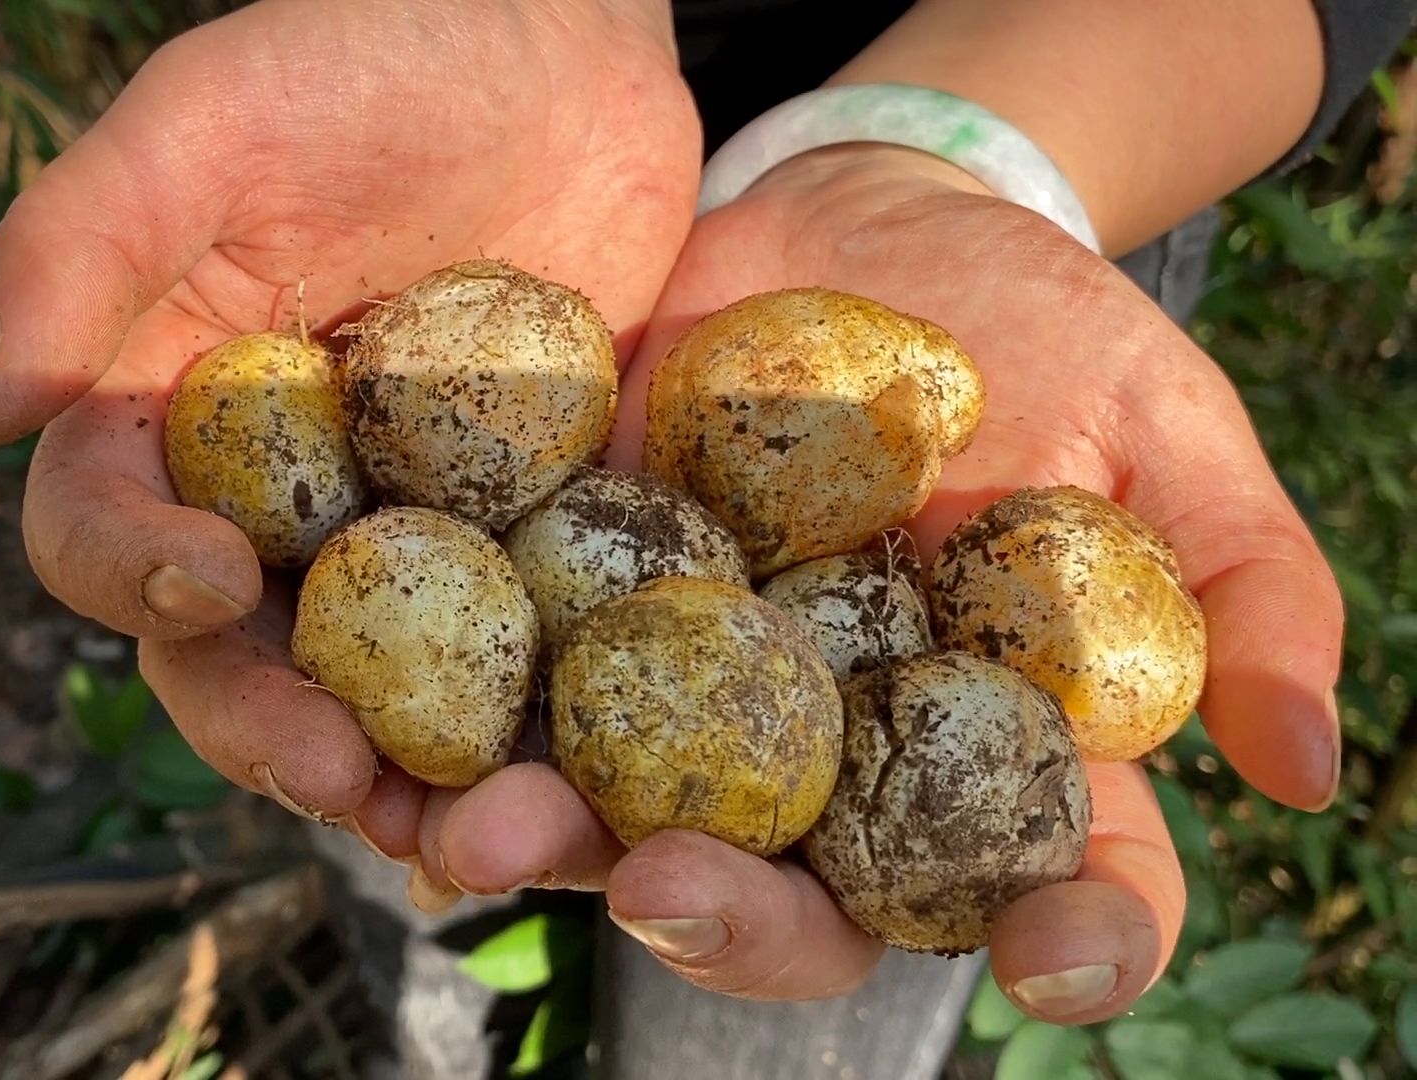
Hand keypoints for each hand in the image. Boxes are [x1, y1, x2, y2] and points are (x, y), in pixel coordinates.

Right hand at [0, 0, 699, 865]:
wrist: (558, 38)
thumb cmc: (367, 52)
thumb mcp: (211, 119)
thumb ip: (80, 246)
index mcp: (166, 416)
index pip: (106, 534)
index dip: (136, 577)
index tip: (209, 580)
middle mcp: (271, 497)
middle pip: (236, 652)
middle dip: (274, 725)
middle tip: (339, 777)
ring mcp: (404, 528)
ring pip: (375, 686)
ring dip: (405, 771)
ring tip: (462, 833)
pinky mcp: (526, 533)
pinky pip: (518, 652)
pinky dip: (534, 725)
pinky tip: (571, 777)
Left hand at [423, 145, 1342, 1021]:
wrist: (854, 221)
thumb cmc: (1033, 323)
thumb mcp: (1159, 427)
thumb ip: (1240, 586)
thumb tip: (1310, 770)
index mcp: (980, 741)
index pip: (1044, 874)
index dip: (1064, 935)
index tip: (1061, 963)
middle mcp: (828, 755)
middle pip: (796, 889)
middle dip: (733, 916)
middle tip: (666, 896)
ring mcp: (691, 696)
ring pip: (622, 815)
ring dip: (546, 845)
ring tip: (472, 836)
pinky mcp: (577, 609)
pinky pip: (511, 686)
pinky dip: (445, 723)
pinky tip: (382, 736)